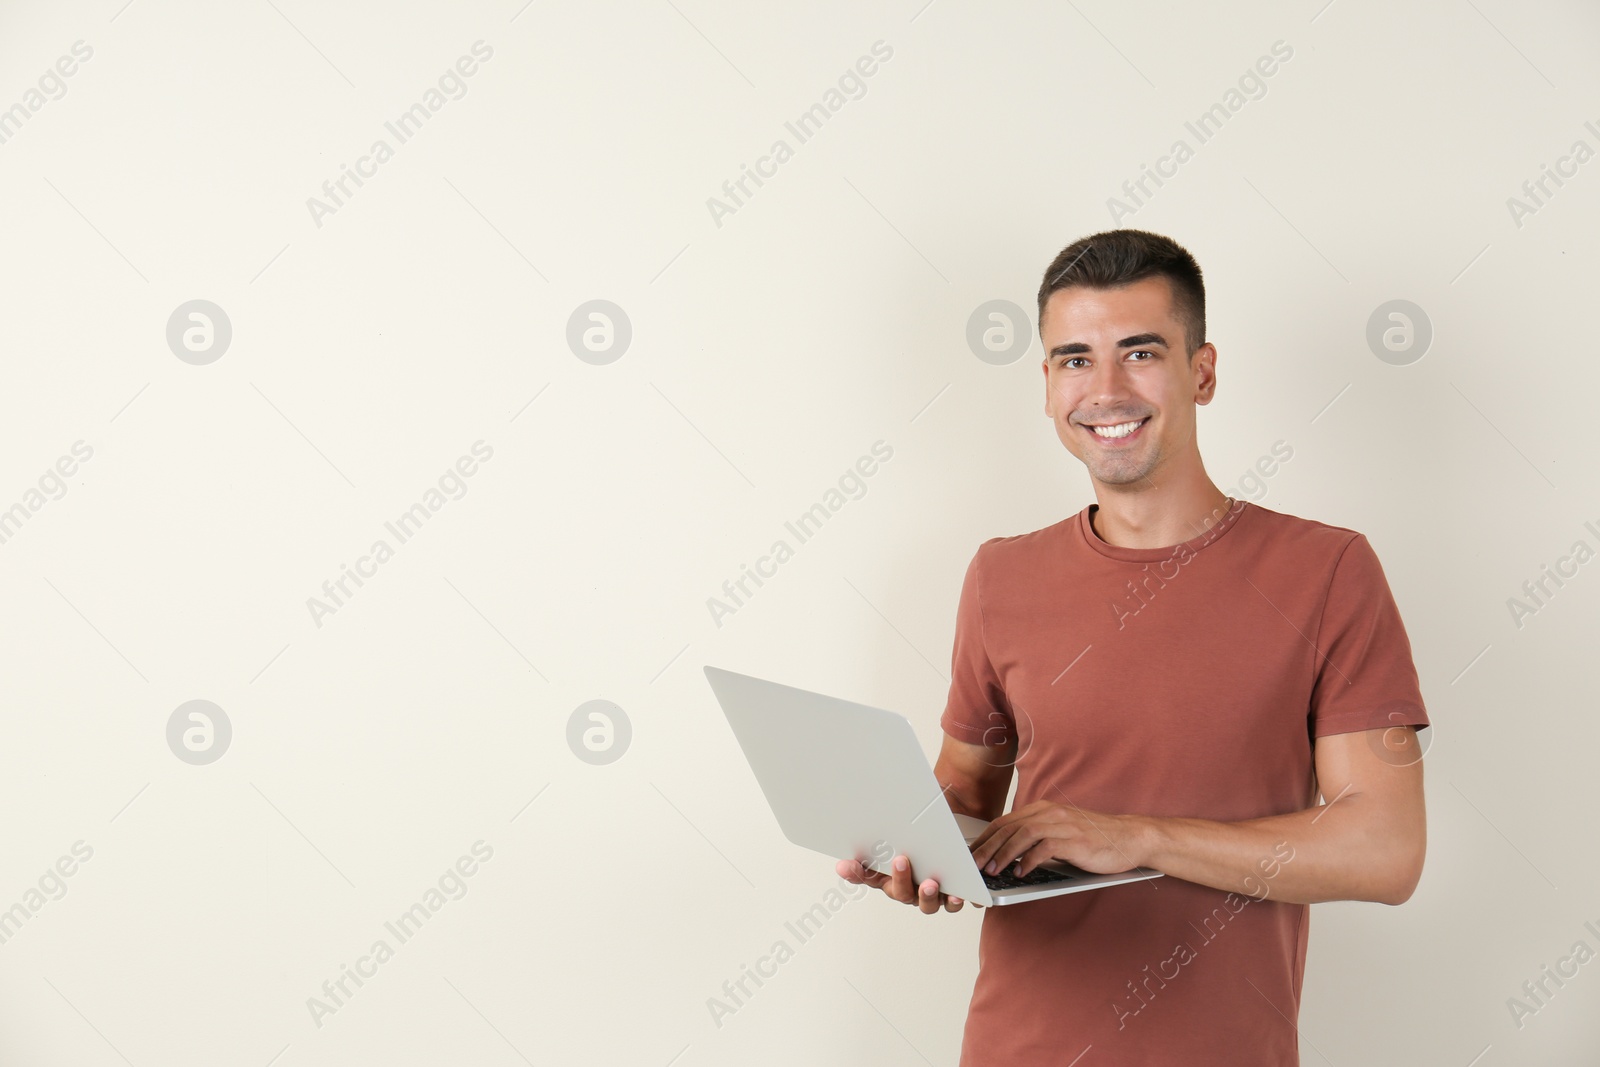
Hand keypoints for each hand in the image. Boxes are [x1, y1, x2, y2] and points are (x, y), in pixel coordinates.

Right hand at [836, 854, 980, 913]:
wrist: (946, 847)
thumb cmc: (917, 851)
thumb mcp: (895, 845)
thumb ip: (870, 854)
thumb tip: (842, 864)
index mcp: (888, 879)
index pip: (866, 877)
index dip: (856, 873)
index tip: (847, 865)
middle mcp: (907, 891)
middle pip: (900, 893)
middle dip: (899, 878)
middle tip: (900, 861)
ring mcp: (929, 896)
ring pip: (926, 904)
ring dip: (927, 895)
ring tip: (929, 884)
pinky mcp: (951, 896)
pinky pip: (953, 903)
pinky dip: (955, 900)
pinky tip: (958, 893)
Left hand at [968, 800, 1148, 877]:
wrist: (1130, 838)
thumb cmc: (1094, 840)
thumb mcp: (1061, 834)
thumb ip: (1037, 840)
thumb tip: (1008, 856)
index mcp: (1043, 810)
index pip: (1005, 822)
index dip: (985, 838)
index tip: (971, 855)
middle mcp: (1049, 813)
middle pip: (1008, 827)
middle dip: (986, 848)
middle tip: (972, 866)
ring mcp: (1062, 825)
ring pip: (1021, 835)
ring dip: (1002, 854)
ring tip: (991, 871)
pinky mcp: (1074, 839)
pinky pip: (1044, 848)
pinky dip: (1028, 861)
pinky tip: (1019, 873)